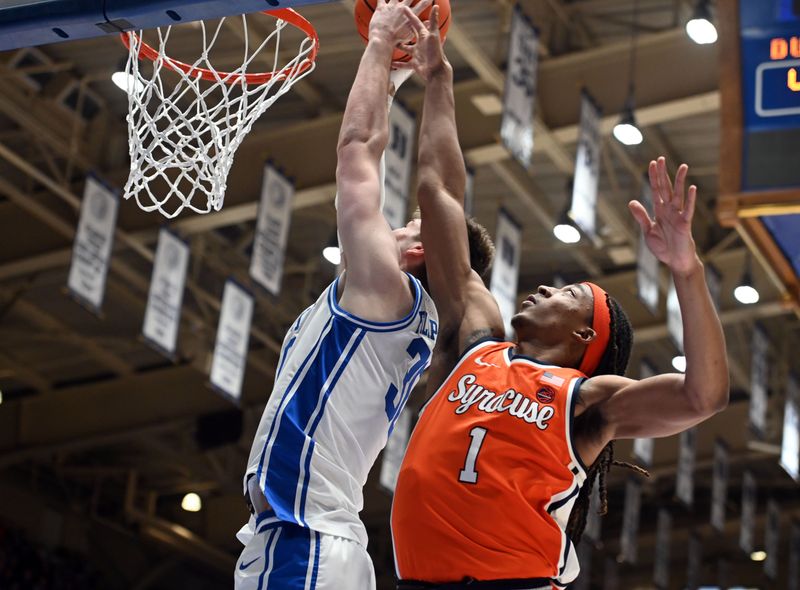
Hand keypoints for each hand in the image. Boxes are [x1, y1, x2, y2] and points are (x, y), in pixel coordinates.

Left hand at [369, 0, 430, 46]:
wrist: (383, 40)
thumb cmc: (396, 40)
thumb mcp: (410, 35)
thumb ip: (419, 26)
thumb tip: (428, 22)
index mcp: (410, 16)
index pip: (422, 5)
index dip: (427, 0)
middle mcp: (401, 8)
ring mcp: (391, 7)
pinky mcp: (381, 8)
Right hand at [393, 5, 450, 80]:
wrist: (436, 71)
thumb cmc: (436, 52)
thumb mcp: (433, 35)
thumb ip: (433, 21)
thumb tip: (436, 6)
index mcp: (424, 36)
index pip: (416, 23)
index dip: (410, 16)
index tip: (403, 8)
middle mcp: (421, 44)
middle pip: (410, 36)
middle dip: (403, 31)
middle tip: (395, 27)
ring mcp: (417, 54)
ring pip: (406, 49)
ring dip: (399, 47)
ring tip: (391, 44)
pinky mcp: (415, 64)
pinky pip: (405, 63)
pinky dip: (399, 64)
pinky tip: (392, 63)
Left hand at [628, 157, 698, 275]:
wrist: (675, 261)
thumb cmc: (663, 247)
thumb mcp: (648, 231)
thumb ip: (641, 216)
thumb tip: (631, 201)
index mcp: (659, 211)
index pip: (656, 190)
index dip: (654, 177)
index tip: (652, 163)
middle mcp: (669, 210)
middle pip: (665, 188)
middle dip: (663, 174)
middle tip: (661, 158)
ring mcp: (678, 215)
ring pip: (678, 195)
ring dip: (680, 181)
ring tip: (683, 166)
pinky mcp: (685, 224)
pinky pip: (688, 209)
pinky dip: (690, 199)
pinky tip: (691, 188)